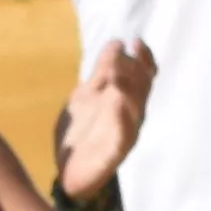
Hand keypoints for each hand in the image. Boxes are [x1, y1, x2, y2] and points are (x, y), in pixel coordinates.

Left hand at [54, 34, 152, 203]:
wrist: (68, 169)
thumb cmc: (81, 131)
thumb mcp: (87, 95)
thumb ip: (101, 73)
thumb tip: (117, 43)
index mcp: (125, 101)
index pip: (142, 76)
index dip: (142, 59)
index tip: (133, 41)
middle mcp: (131, 116)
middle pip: (142, 90)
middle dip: (135, 71)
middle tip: (125, 54)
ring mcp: (124, 135)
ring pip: (135, 110)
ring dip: (129, 91)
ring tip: (117, 75)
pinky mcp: (113, 154)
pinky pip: (122, 137)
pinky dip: (121, 121)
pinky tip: (116, 105)